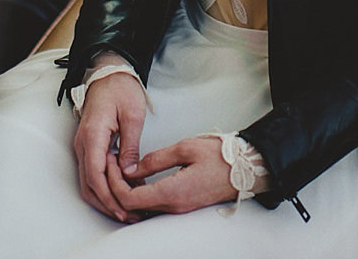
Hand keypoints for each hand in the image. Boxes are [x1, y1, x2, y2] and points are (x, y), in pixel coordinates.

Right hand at [72, 72, 146, 221]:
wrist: (109, 74)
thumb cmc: (121, 89)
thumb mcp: (133, 115)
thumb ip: (130, 146)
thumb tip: (129, 174)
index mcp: (93, 134)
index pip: (95, 174)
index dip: (108, 195)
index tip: (124, 209)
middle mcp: (83, 143)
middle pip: (88, 184)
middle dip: (108, 204)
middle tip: (130, 215)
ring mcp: (84, 146)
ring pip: (88, 183)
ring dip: (106, 199)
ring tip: (128, 210)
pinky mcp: (89, 147)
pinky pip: (92, 174)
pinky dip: (104, 188)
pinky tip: (122, 193)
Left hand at [110, 137, 237, 216]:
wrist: (246, 169)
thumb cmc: (220, 156)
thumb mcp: (185, 148)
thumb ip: (156, 160)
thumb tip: (132, 170)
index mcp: (172, 193)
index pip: (130, 199)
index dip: (114, 183)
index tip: (111, 162)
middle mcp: (173, 207)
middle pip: (132, 206)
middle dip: (116, 186)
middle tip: (111, 162)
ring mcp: (178, 209)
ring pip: (141, 207)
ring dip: (127, 190)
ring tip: (121, 167)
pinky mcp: (182, 205)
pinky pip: (153, 205)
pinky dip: (140, 194)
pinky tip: (137, 177)